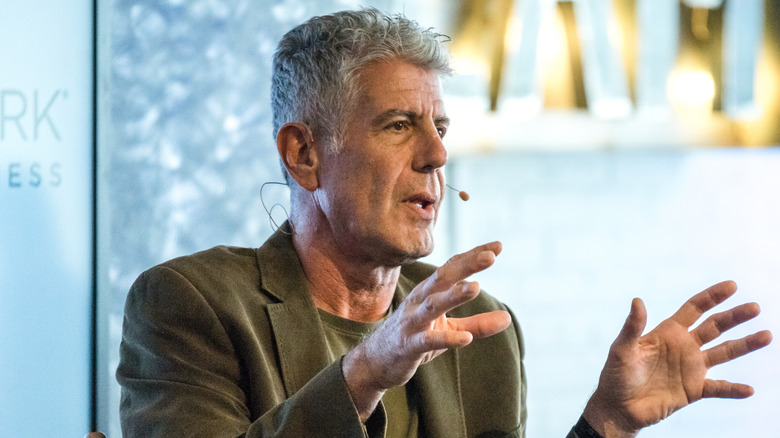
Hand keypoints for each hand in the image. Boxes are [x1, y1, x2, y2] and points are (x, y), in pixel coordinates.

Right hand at [342, 242, 511, 420]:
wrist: (377, 361)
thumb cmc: (415, 338)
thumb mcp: (448, 329)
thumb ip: (477, 324)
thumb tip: (508, 318)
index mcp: (429, 291)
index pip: (453, 267)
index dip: (474, 256)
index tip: (498, 246)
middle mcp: (420, 300)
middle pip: (443, 278)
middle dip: (466, 265)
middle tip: (490, 256)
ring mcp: (413, 322)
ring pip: (433, 305)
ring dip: (454, 295)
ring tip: (476, 287)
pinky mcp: (409, 345)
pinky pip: (429, 341)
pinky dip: (447, 338)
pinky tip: (466, 339)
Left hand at [583, 281, 772, 437]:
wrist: (618, 407)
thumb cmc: (616, 375)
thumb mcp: (622, 349)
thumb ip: (632, 327)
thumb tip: (637, 300)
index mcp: (668, 332)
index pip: (694, 308)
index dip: (712, 296)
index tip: (732, 286)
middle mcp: (684, 347)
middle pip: (715, 327)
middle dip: (734, 317)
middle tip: (755, 307)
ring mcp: (691, 368)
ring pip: (724, 353)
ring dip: (745, 345)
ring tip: (767, 336)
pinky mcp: (694, 390)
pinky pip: (719, 388)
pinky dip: (733, 389)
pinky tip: (749, 390)